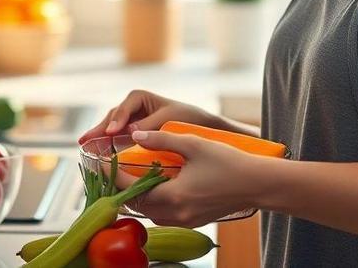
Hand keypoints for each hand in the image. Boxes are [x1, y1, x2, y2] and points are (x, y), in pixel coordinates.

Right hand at [79, 90, 222, 143]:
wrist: (201, 127)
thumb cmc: (188, 118)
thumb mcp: (169, 119)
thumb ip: (150, 125)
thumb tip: (130, 132)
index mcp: (139, 97)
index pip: (124, 108)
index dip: (117, 120)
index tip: (110, 132)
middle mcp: (132, 107)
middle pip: (112, 118)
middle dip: (99, 129)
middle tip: (85, 141)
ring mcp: (130, 121)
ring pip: (111, 127)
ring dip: (98, 137)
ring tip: (84, 146)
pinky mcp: (132, 134)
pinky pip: (117, 138)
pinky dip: (107, 145)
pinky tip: (97, 153)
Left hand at [125, 130, 260, 227]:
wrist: (258, 185)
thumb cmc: (229, 163)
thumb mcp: (193, 144)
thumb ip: (161, 139)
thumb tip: (135, 135)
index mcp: (172, 197)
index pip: (130, 189)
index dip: (112, 175)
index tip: (99, 163)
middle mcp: (175, 215)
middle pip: (136, 204)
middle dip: (122, 187)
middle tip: (113, 168)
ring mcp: (184, 222)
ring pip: (149, 212)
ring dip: (139, 195)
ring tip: (133, 175)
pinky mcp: (193, 222)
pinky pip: (163, 215)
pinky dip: (154, 201)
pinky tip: (157, 184)